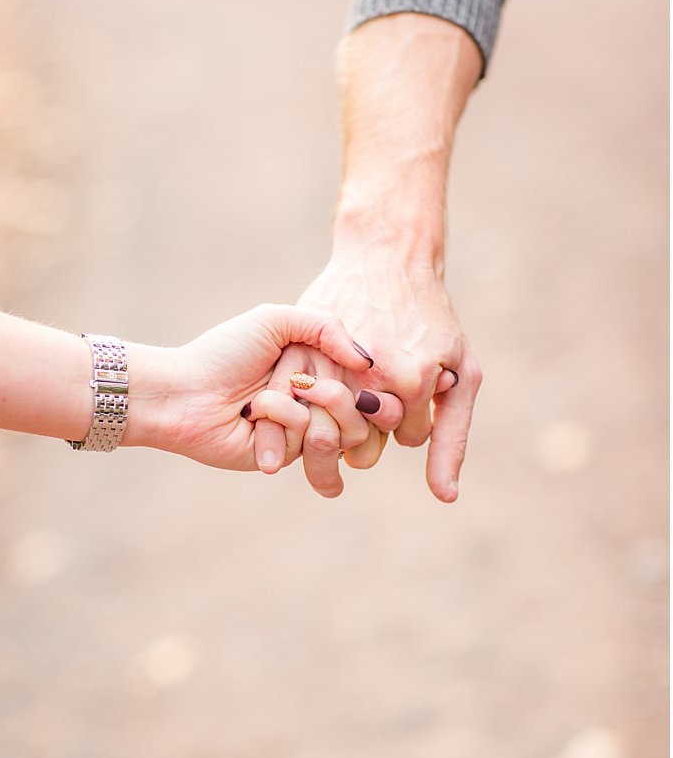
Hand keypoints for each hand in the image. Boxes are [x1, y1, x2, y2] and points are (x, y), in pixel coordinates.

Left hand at [124, 303, 382, 470]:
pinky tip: (249, 419)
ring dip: (292, 403)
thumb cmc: (224, 354)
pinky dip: (275, 420)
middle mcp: (316, 401)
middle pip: (358, 404)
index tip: (306, 358)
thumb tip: (368, 362)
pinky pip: (307, 439)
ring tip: (259, 401)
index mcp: (318, 367)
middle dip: (316, 386)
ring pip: (338, 427)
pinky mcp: (288, 455)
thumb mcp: (274, 320)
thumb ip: (327, 326)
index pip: (364, 375)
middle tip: (281, 379)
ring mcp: (303, 431)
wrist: (184, 392)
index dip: (342, 367)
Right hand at [277, 249, 479, 500]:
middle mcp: (368, 375)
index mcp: (409, 382)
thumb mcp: (463, 374)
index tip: (410, 389)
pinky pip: (294, 406)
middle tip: (376, 393)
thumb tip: (445, 498)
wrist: (386, 260)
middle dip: (368, 428)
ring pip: (325, 429)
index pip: (403, 440)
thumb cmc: (432, 320)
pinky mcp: (299, 349)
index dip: (404, 420)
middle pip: (359, 444)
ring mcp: (330, 362)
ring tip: (345, 393)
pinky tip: (310, 396)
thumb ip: (451, 439)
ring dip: (333, 419)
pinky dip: (299, 410)